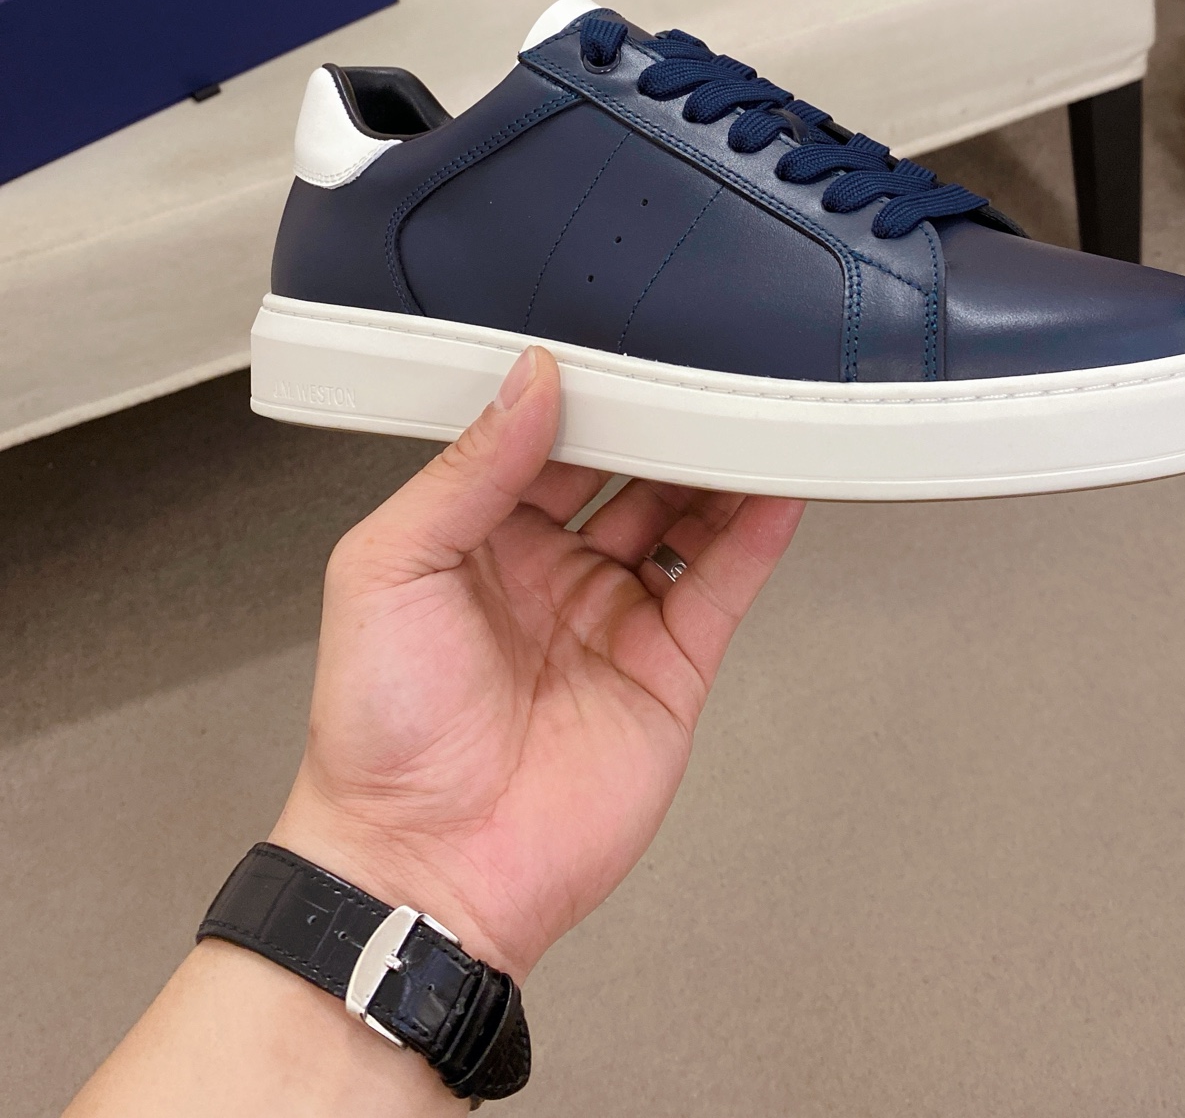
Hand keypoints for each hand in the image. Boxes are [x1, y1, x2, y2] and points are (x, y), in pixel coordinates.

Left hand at [273, 346, 804, 979]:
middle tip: (700, 364)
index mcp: (476, 537)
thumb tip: (526, 382)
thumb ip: (466, 470)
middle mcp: (551, 570)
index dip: (582, 392)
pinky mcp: (667, 668)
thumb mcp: (389, 568)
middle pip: (626, 470)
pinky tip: (780, 484)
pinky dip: (757, 535)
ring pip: (684, 517)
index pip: (543, 439)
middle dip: (662, 418)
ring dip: (719, 464)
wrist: (424, 868)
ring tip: (753, 406)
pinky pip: (722, 585)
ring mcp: (613, 617)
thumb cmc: (378, 735)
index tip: (617, 343)